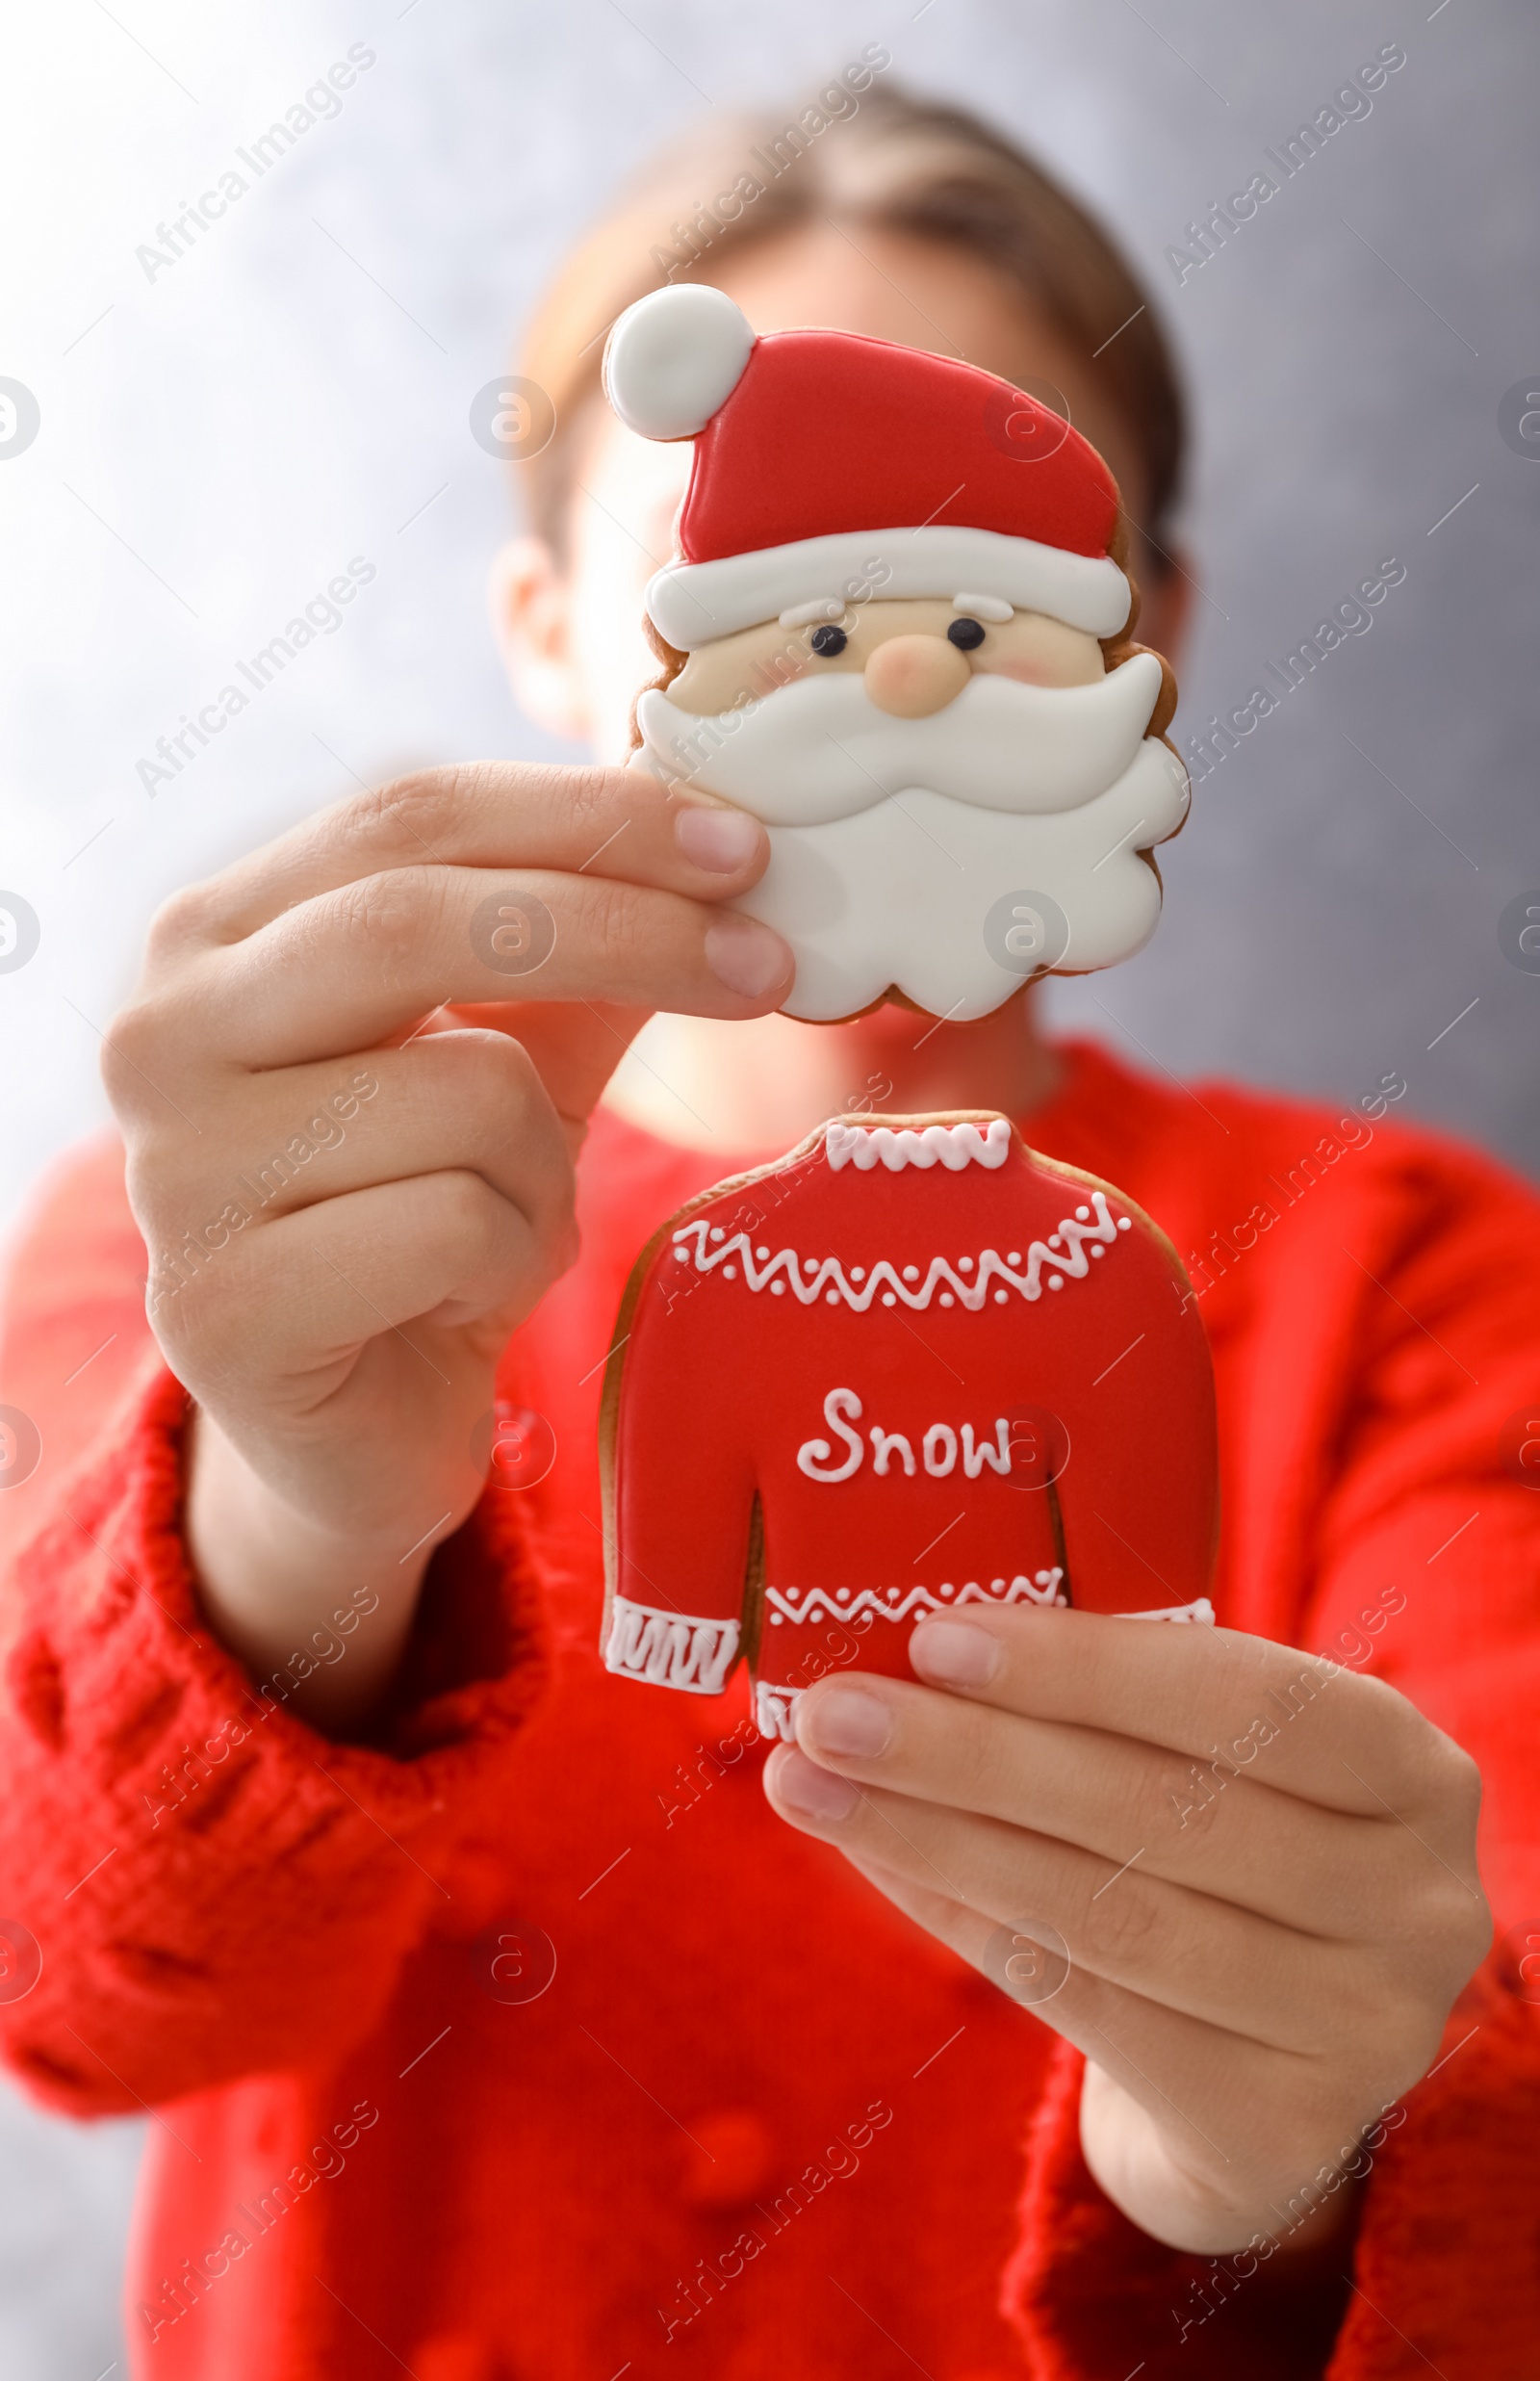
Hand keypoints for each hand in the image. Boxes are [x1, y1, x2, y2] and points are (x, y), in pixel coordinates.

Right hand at [105, 763, 789, 1721]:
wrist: (359, 1425)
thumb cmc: (433, 1211)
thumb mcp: (518, 1056)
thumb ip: (585, 947)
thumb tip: (719, 837)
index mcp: (216, 936)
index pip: (409, 820)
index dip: (583, 820)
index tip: (742, 844)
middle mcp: (160, 1034)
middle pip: (414, 921)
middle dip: (622, 932)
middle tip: (766, 967)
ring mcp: (176, 1171)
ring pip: (465, 1092)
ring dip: (549, 1166)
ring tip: (511, 1220)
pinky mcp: (223, 1308)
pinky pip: (456, 1225)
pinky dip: (510, 1258)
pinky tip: (458, 1297)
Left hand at [764, 1607, 1489, 2255]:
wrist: (1265, 2076)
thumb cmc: (1214, 1858)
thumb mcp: (1214, 1765)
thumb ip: (1109, 1706)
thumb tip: (905, 1643)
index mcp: (1413, 1773)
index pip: (1251, 1699)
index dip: (1090, 1670)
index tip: (934, 1636)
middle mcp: (1416, 1904)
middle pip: (1162, 1811)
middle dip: (972, 1755)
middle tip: (829, 1712)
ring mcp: (1363, 2031)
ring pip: (1110, 1914)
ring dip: (938, 1840)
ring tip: (809, 1784)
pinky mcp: (1280, 2130)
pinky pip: (1085, 2006)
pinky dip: (963, 1920)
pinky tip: (878, 1860)